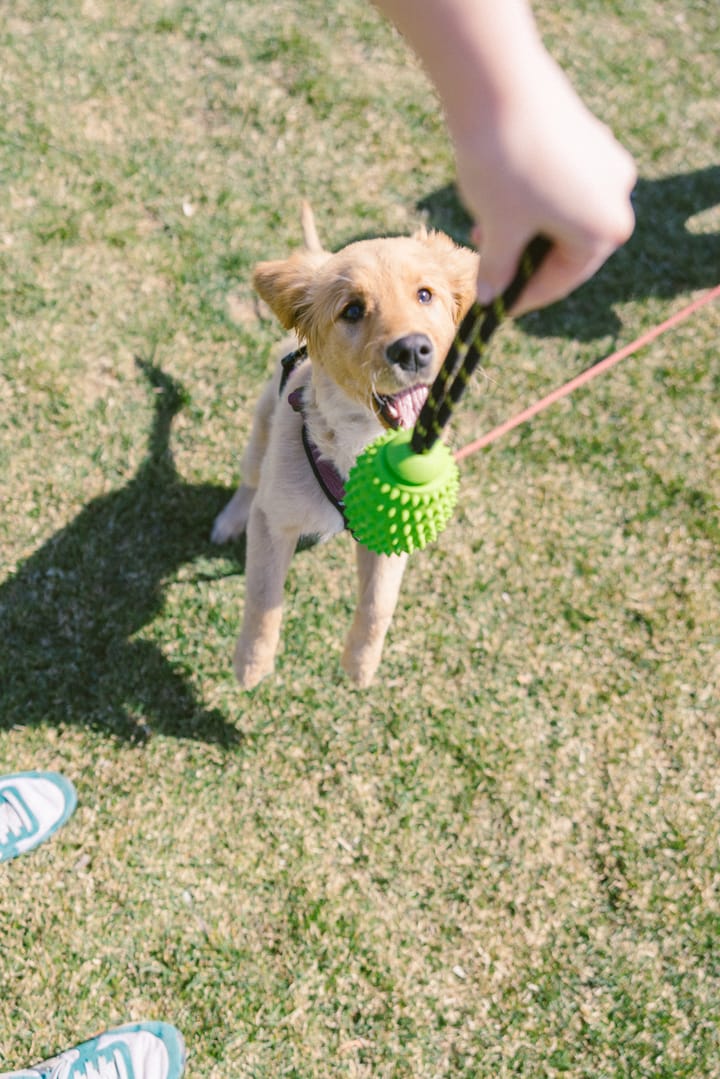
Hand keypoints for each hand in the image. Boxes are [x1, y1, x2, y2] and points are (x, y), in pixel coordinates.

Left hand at [453, 54, 635, 313]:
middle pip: (567, 247)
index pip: (562, 279)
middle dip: (524, 260)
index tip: (496, 308)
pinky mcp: (589, 134)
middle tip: (488, 269)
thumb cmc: (503, 167)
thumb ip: (497, 269)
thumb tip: (490, 295)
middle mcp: (617, 197)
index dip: (523, 298)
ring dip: (525, 230)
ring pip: (562, 213)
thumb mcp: (498, 230)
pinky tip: (499, 198)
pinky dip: (533, 200)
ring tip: (483, 230)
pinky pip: (563, 183)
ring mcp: (606, 161)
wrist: (497, 84)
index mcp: (606, 231)